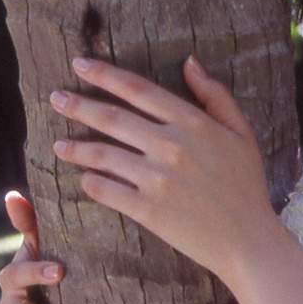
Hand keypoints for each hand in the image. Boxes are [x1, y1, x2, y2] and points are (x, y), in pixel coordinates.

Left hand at [48, 54, 277, 282]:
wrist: (248, 241)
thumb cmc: (247, 186)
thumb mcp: (242, 134)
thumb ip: (216, 96)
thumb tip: (189, 62)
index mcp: (192, 123)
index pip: (138, 89)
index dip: (105, 74)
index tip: (80, 64)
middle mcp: (170, 146)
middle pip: (111, 118)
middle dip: (78, 105)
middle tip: (55, 98)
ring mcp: (156, 178)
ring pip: (102, 155)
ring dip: (76, 148)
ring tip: (58, 146)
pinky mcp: (147, 209)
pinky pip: (106, 190)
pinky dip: (91, 183)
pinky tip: (84, 179)